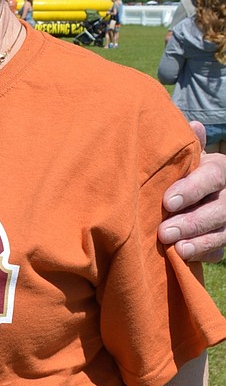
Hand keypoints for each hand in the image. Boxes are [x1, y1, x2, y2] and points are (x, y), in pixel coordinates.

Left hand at [159, 122, 225, 261]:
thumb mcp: (186, 157)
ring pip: (222, 232)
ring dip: (199, 243)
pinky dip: (205, 255)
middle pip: (220, 210)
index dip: (192, 189)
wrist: (193, 194)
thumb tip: (193, 125)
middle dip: (192, 222)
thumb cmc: (183, 171)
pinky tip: (187, 260)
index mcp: (220, 169)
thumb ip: (188, 146)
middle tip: (164, 232)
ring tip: (176, 250)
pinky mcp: (222, 240)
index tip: (168, 201)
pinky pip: (219, 251)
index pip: (213, 177)